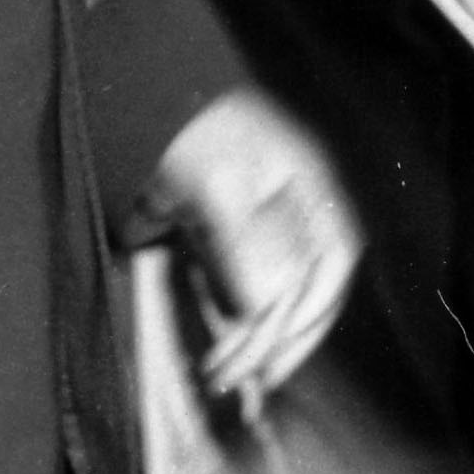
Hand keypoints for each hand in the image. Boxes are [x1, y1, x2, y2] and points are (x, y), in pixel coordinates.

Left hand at [152, 86, 362, 411]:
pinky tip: (214, 343)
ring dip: (246, 339)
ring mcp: (262, 229)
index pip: (325, 277)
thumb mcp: (222, 183)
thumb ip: (246, 244)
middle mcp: (297, 218)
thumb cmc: (196, 131)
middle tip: (229, 377)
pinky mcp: (226, 237)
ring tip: (218, 371)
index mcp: (314, 199)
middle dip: (266, 343)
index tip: (269, 368)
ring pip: (269, 300)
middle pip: (297, 296)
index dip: (302, 327)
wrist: (148, 95)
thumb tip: (263, 309)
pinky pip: (238, 289)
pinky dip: (228, 319)